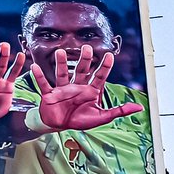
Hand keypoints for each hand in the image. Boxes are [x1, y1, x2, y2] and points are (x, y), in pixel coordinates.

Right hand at [29, 46, 143, 131]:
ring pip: (62, 73)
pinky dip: (39, 76)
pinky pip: (44, 84)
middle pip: (81, 70)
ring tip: (61, 52)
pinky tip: (34, 66)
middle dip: (84, 59)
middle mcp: (77, 86)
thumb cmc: (79, 120)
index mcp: (90, 90)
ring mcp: (63, 89)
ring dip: (62, 63)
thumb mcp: (101, 117)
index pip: (99, 76)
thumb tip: (139, 107)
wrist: (58, 126)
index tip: (109, 55)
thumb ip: (119, 111)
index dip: (104, 66)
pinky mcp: (49, 95)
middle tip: (86, 48)